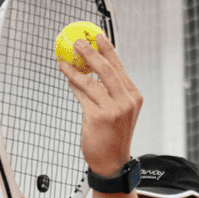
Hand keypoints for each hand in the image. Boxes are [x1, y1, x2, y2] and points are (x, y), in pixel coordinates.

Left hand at [58, 38, 142, 175]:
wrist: (112, 162)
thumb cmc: (112, 135)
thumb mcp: (118, 110)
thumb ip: (108, 91)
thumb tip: (89, 69)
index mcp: (134, 95)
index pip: (119, 67)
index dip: (107, 49)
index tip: (97, 36)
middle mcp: (126, 100)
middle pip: (106, 69)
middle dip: (90, 53)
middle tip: (77, 42)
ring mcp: (113, 109)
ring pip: (91, 82)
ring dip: (75, 69)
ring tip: (64, 60)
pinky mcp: (98, 117)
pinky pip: (82, 96)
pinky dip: (73, 85)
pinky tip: (67, 78)